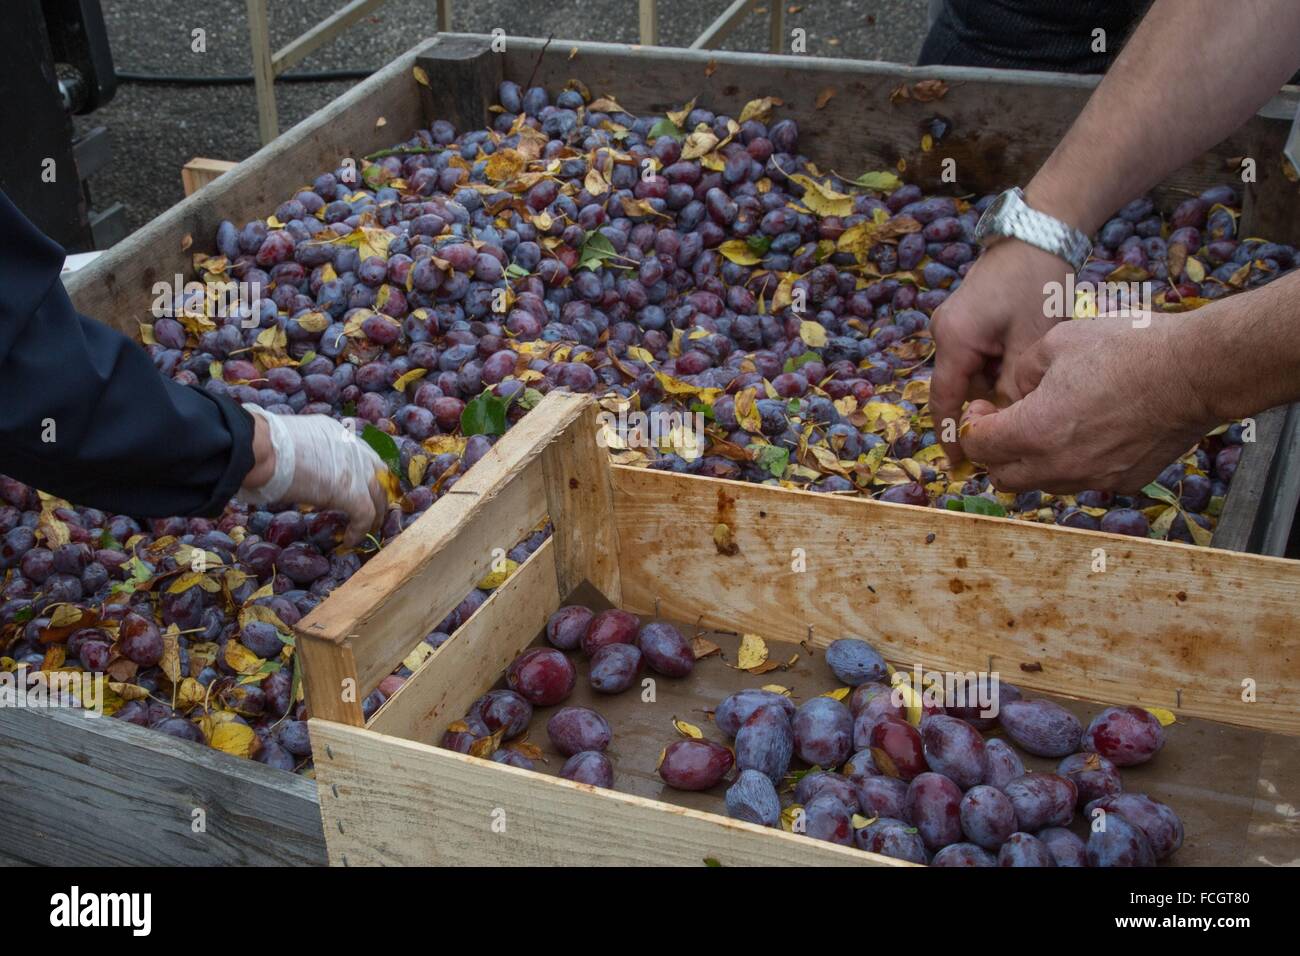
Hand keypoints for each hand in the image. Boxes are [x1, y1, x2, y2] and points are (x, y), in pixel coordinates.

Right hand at [238, 406, 387, 546]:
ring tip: (368, 528)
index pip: (362, 454)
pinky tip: (349, 540)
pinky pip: (365, 515)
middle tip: (374, 509)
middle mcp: (353, 448)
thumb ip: (302, 453)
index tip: (362, 486)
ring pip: (377, 495)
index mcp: (337, 433)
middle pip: (377, 473)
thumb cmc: (263, 445)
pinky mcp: (352, 493)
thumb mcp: (292, 442)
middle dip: (377, 492)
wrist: (262, 449)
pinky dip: (360, 530)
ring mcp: (356, 470)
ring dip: (375, 514)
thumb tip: (290, 467)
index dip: (364, 473)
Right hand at [931, 240, 1073, 461]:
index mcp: (954, 338)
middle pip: (958, 387)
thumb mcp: (1031, 340)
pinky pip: (978, 357)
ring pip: (971, 374)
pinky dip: (996, 372)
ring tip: (1023, 405)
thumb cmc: (1037, 281)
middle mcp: (945, 332)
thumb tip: (1007, 421)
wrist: (1041, 231)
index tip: (960, 465)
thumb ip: (1014, 385)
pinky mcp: (970, 318)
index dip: (952, 434)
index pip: (944, 399)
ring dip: (993, 390)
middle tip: (1008, 437)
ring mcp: (956, 324)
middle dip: (981, 412)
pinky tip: (1021, 378)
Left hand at [957, 312, 1213, 493]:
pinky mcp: (1123, 482)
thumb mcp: (1057, 343)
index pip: (979, 446)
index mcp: (1034, 431)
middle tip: (1003, 422)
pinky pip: (1081, 480)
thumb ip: (1021, 373)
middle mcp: (1059, 465)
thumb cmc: (1126, 349)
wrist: (1194, 371)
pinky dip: (1071, 463)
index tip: (981, 408)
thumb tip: (1015, 392)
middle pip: (1003, 477)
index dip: (973, 425)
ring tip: (1045, 426)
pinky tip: (1086, 433)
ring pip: (1041, 483)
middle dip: (995, 451)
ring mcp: (1093, 478)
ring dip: (1031, 461)